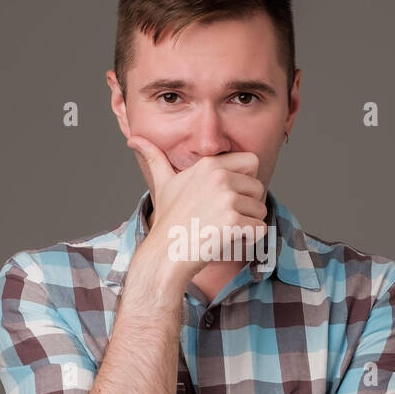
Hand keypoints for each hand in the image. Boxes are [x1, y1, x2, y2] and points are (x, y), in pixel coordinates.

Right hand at [125, 136, 267, 280]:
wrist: (166, 254)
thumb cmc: (168, 220)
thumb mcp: (162, 183)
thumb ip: (154, 158)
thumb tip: (133, 139)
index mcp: (208, 165)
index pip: (252, 161)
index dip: (245, 181)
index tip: (228, 196)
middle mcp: (219, 177)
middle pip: (258, 188)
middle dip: (247, 206)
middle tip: (222, 219)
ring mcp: (226, 199)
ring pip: (261, 210)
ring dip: (248, 224)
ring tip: (222, 230)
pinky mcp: (233, 221)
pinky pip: (261, 229)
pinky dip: (250, 239)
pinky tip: (227, 241)